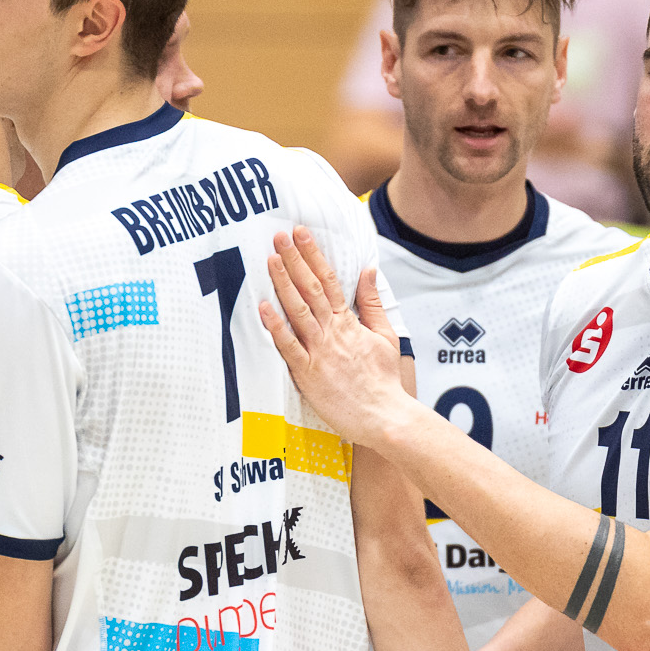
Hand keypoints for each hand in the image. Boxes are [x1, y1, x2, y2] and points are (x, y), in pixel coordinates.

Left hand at [258, 226, 412, 449]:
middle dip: (294, 260)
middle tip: (279, 236)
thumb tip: (368, 272)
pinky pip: (289, 347)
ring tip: (270, 259)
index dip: (314, 255)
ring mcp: (319, 352)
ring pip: (298, 311)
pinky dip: (276, 326)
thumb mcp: (386, 336)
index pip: (330, 280)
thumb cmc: (384, 381)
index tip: (301, 234)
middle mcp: (333, 332)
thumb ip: (372, 303)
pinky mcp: (308, 374)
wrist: (385, 416)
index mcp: (349, 322)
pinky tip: (263, 308)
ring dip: (283, 284)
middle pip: (311, 289)